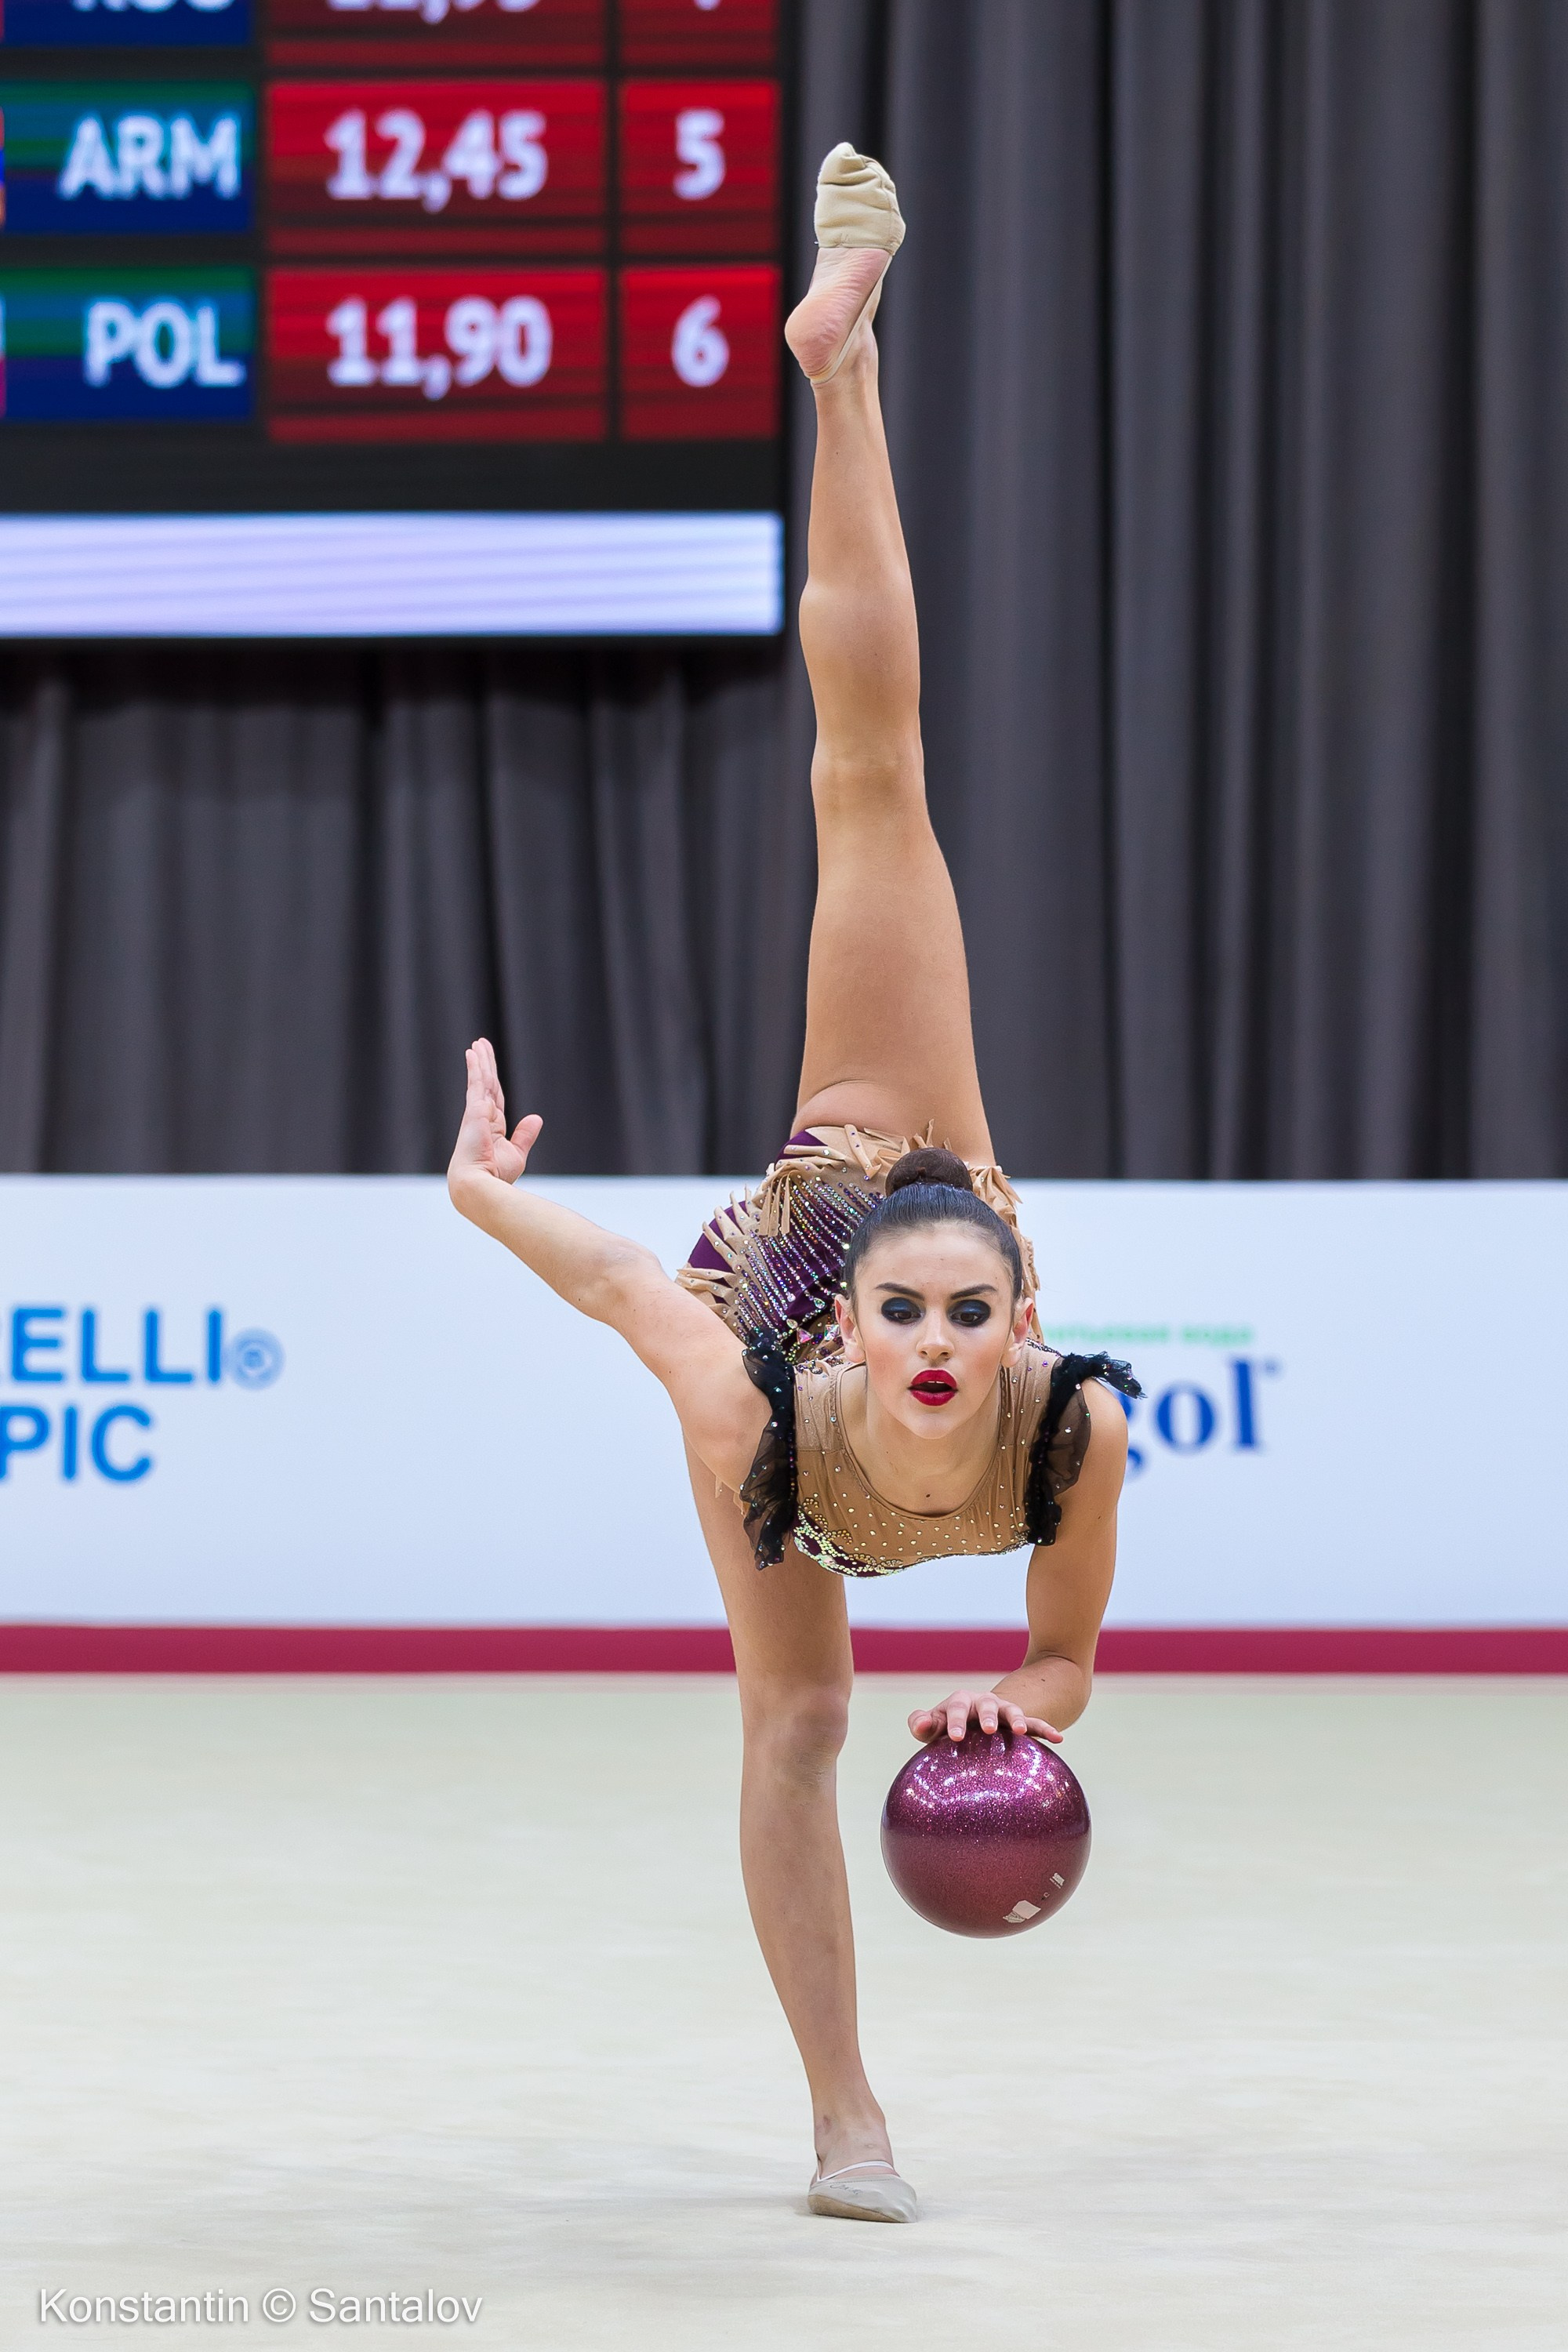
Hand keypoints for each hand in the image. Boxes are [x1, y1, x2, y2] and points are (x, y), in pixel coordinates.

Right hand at [448, 1038, 541, 1193]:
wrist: (480, 1185)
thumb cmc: (496, 1175)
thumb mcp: (516, 1153)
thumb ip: (525, 1135)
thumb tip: (536, 1117)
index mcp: (492, 1127)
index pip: (495, 1098)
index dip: (493, 1081)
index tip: (489, 1067)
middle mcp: (482, 1117)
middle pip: (486, 1084)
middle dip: (484, 1065)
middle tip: (480, 1046)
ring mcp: (477, 1112)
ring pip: (480, 1080)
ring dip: (480, 1060)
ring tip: (478, 1043)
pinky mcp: (474, 1110)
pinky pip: (476, 1083)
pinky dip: (475, 1067)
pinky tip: (473, 1052)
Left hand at [908, 1689, 1062, 1744]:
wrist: (974, 1723)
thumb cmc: (948, 1727)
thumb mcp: (933, 1726)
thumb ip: (922, 1724)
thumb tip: (921, 1723)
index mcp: (961, 1702)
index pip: (957, 1707)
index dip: (955, 1721)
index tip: (955, 1738)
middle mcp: (984, 1703)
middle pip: (987, 1704)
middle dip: (988, 1716)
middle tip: (988, 1730)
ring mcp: (1003, 1712)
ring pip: (1013, 1710)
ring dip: (1018, 1718)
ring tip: (1021, 1731)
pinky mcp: (1019, 1723)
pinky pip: (1035, 1724)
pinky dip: (1046, 1729)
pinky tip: (1058, 1739)